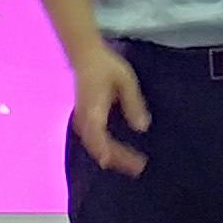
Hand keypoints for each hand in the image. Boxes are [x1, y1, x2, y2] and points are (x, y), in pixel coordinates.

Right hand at [70, 44, 154, 174]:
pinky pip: (91, 140)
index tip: (139, 163)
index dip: (120, 157)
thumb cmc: (106, 66)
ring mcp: (81, 119)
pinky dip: (104, 148)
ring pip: (93, 146)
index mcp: (94, 112)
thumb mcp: (126, 81)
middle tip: (137, 168)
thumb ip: (133, 104)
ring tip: (129, 164)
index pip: (104, 143)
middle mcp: (84, 120)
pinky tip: (114, 152)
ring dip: (110, 157)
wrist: (84, 54)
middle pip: (97, 150)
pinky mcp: (82, 117)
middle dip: (117, 161)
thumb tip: (142, 128)